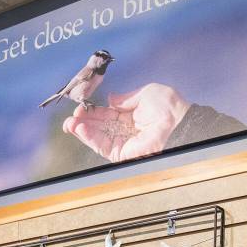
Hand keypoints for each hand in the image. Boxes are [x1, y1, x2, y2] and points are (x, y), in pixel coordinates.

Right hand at [63, 84, 190, 162]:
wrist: (178, 121)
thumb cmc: (168, 107)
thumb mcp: (145, 93)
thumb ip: (125, 98)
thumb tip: (110, 99)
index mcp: (130, 117)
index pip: (105, 115)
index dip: (91, 112)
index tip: (78, 107)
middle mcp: (125, 131)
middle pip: (98, 128)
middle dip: (81, 123)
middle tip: (68, 119)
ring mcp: (123, 143)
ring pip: (97, 138)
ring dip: (82, 131)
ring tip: (70, 124)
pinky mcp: (123, 153)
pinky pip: (102, 146)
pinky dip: (90, 138)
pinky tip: (80, 129)